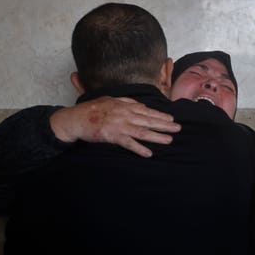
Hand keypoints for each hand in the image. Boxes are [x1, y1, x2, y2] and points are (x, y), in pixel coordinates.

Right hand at [50, 96, 180, 156]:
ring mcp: (119, 125)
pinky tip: (148, 153)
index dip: (160, 115)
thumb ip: (126, 102)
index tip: (171, 118)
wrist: (76, 118)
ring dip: (157, 136)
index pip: (146, 111)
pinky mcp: (113, 136)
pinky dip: (139, 148)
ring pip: (142, 131)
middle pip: (148, 120)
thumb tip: (140, 105)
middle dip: (164, 124)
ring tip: (169, 140)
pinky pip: (128, 144)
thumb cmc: (92, 109)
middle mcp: (125, 114)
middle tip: (178, 128)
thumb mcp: (111, 100)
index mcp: (124, 106)